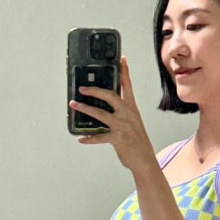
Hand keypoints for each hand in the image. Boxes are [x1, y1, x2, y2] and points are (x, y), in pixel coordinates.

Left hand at [69, 57, 157, 174]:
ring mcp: (123, 126)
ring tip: (73, 104)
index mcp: (132, 108)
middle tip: (82, 88)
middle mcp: (128, 114)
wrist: (145, 160)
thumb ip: (121, 112)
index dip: (124, 72)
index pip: (128, 86)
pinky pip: (99, 136)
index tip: (121, 59)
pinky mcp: (118, 138)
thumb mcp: (132, 122)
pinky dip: (89, 138)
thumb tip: (103, 105)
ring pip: (100, 114)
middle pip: (110, 96)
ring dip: (85, 109)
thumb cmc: (137, 140)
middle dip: (95, 90)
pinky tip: (81, 138)